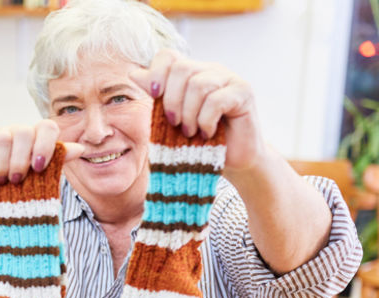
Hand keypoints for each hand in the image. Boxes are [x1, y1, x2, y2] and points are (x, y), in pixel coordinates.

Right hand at [0, 123, 83, 221]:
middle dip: (21, 160)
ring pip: (2, 139)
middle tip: (17, 180)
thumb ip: (57, 164)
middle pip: (23, 131)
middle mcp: (14, 132)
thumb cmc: (14, 193)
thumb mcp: (39, 182)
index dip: (45, 145)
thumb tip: (79, 149)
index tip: (39, 168)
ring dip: (3, 167)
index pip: (47, 127)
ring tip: (2, 182)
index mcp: (34, 139)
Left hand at [128, 48, 263, 174]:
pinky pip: (216, 100)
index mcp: (191, 73)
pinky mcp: (244, 92)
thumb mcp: (172, 118)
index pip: (168, 55)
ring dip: (189, 114)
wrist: (232, 159)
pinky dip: (206, 121)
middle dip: (172, 100)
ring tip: (191, 132)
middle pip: (182, 68)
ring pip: (199, 84)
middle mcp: (211, 70)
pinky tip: (207, 133)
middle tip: (174, 124)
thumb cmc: (199, 140)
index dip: (156, 72)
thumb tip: (134, 73)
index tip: (154, 96)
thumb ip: (157, 95)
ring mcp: (230, 79)